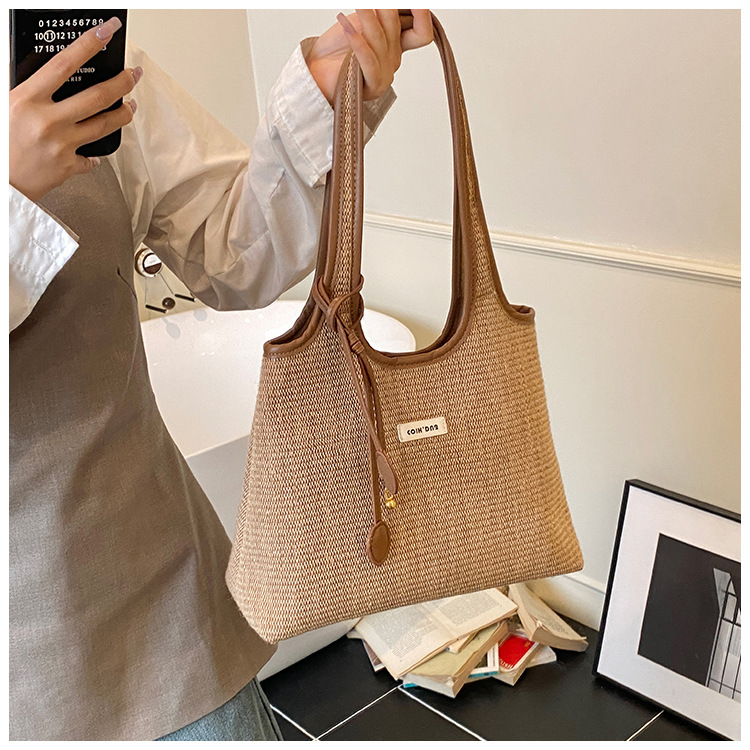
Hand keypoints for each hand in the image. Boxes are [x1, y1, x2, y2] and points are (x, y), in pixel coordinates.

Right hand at [9, 17, 138, 202]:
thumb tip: (48, 74)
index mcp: (27, 99)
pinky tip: (95, 151)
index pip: (64, 64)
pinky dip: (93, 154)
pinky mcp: (67, 167)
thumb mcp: (4, 104)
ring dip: (123, 114)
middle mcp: (48, 121)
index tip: (108, 31)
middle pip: (97, 97)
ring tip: (130, 106)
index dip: (89, 44)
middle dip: (121, 83)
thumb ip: (27, 89)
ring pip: (104, 125)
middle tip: (133, 74)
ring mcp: (61, 145)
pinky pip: (90, 158)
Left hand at [306, 9, 433, 104]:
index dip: (421, 14)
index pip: (422, 32)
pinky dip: (356, 39)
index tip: (412, 1)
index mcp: (397, 45)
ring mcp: (384, 74)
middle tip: (369, 0)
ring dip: (365, 15)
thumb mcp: (364, 22)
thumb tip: (390, 4)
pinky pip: (367, 58)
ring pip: (378, 36)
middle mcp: (393, 59)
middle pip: (395, 26)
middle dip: (383, 7)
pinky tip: (345, 25)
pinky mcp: (371, 85)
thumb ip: (382, 13)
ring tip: (355, 4)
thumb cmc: (337, 49)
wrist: (317, 74)